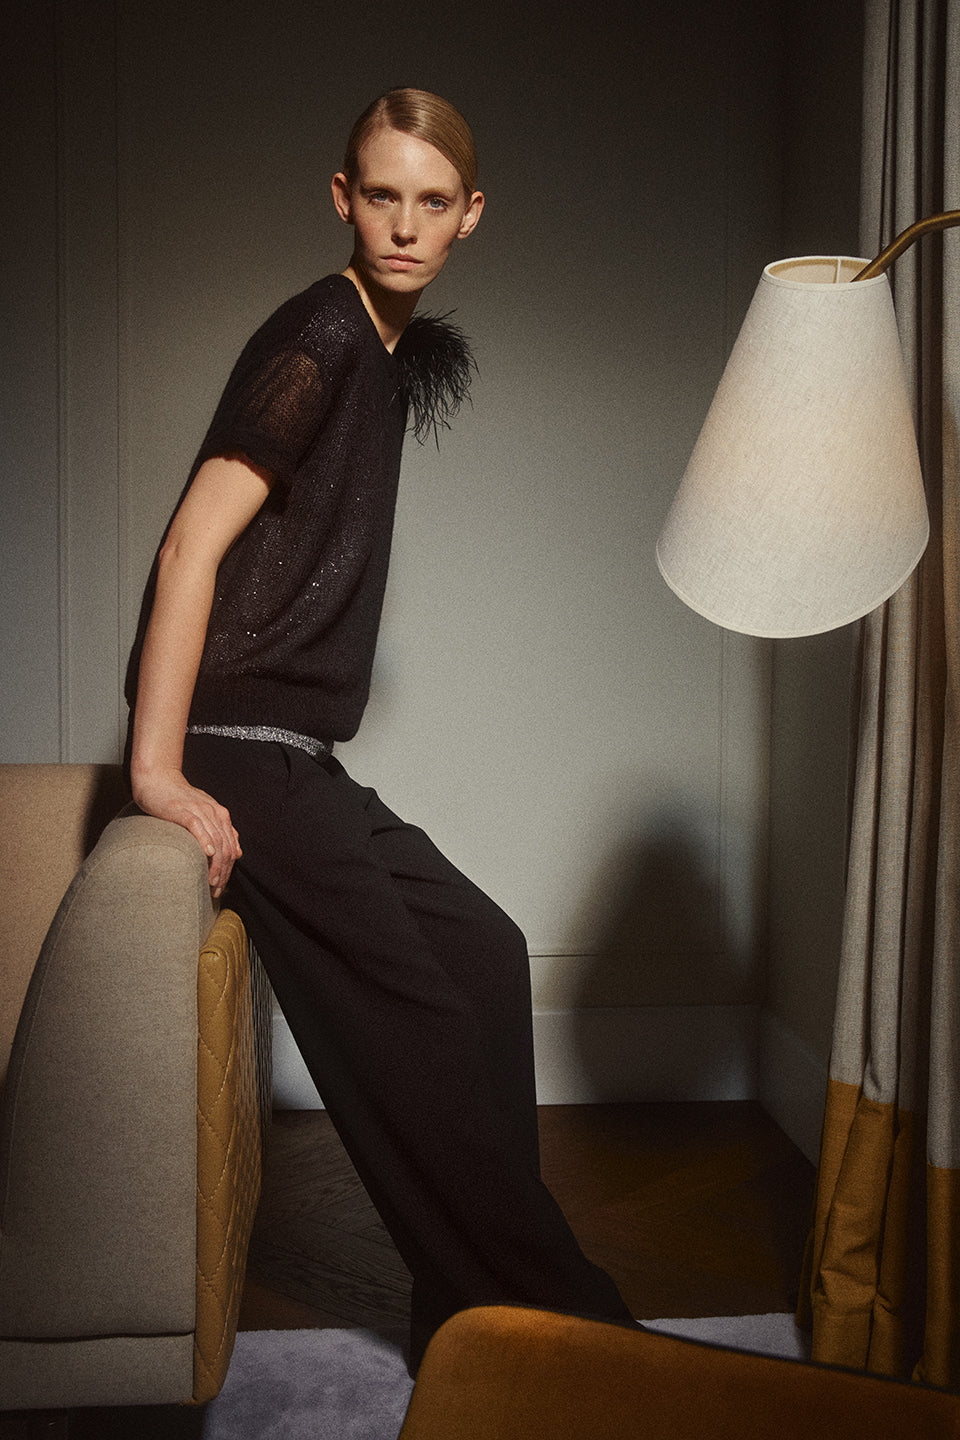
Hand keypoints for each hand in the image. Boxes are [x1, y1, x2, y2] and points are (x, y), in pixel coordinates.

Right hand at [131, 766, 241, 897]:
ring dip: (215, 863)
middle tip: (216, 890)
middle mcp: (214, 812)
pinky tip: (206, 853)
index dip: (229, 870)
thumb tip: (238, 852)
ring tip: (211, 881)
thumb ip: (221, 831)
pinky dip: (204, 839)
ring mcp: (198, 810)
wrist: (158, 779)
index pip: (231, 847)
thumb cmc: (179, 800)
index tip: (221, 886)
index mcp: (221, 815)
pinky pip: (196, 825)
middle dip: (223, 872)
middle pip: (226, 847)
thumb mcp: (205, 814)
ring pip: (215, 839)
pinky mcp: (181, 809)